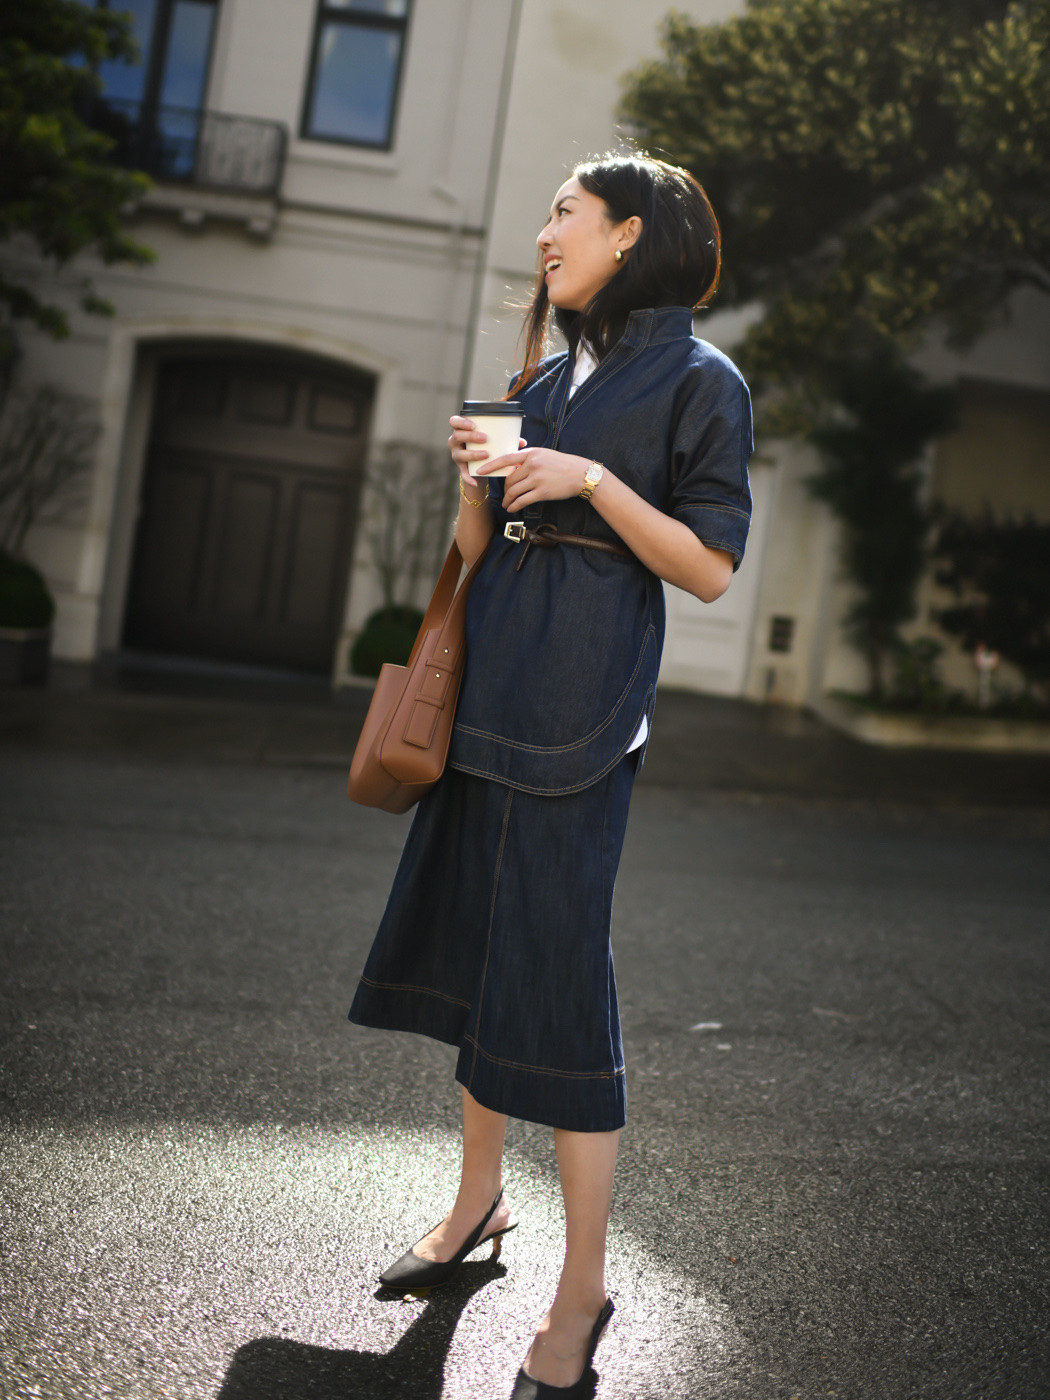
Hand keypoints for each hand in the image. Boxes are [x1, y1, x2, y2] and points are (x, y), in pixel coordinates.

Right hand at [449, 415, 526, 489]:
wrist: (481, 465)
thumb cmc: (488, 446)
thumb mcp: (494, 440)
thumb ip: (506, 439)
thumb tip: (522, 442)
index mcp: (462, 430)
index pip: (454, 421)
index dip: (461, 422)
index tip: (474, 424)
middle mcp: (455, 442)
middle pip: (457, 436)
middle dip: (470, 436)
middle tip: (485, 438)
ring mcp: (456, 455)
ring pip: (459, 454)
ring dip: (472, 454)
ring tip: (486, 455)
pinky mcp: (461, 468)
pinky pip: (463, 474)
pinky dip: (468, 478)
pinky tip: (475, 482)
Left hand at [476, 447, 590, 511]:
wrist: (580, 474)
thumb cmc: (562, 465)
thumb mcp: (544, 455)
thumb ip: (528, 459)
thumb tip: (512, 468)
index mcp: (531, 453)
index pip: (506, 459)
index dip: (491, 466)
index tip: (481, 470)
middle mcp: (533, 465)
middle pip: (509, 479)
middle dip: (505, 489)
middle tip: (505, 495)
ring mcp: (537, 479)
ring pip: (514, 491)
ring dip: (508, 500)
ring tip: (507, 504)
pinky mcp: (542, 492)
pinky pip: (522, 500)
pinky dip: (514, 506)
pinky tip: (512, 508)